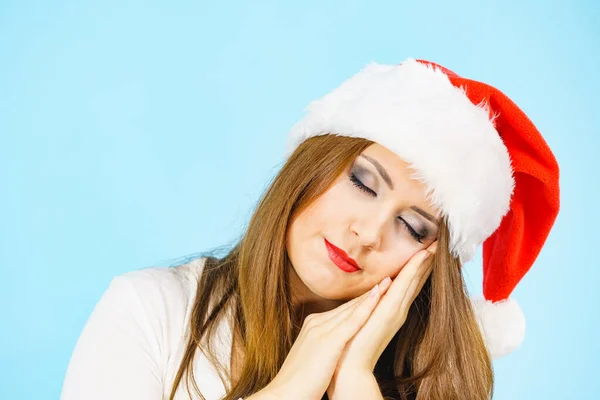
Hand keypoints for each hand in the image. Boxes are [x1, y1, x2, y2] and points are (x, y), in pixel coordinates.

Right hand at [251, 276, 386, 399]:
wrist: (284, 395)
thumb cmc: (299, 382)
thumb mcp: (311, 357)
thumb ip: (322, 345)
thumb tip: (333, 346)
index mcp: (313, 326)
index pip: (342, 310)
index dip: (361, 300)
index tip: (377, 291)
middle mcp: (317, 323)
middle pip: (349, 305)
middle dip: (370, 292)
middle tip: (389, 278)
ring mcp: (322, 330)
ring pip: (352, 308)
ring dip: (373, 293)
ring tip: (390, 280)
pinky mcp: (329, 341)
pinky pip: (352, 321)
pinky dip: (366, 307)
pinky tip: (379, 296)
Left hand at [327, 241, 437, 398]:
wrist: (350, 370)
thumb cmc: (352, 349)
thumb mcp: (362, 321)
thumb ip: (368, 308)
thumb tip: (368, 297)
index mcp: (390, 311)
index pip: (407, 284)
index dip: (417, 267)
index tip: (426, 250)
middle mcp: (397, 310)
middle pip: (415, 280)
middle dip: (426, 261)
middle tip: (438, 242)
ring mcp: (395, 311)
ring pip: (412, 280)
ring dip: (424, 262)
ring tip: (435, 245)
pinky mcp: (390, 312)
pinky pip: (403, 286)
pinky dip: (413, 271)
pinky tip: (421, 257)